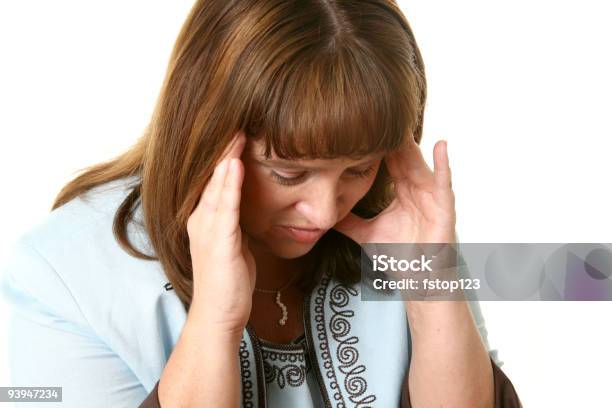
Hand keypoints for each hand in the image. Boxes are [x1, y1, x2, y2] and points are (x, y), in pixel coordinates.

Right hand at [186, 131, 255, 334]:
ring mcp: (208, 230)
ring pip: (217, 186)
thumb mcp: (233, 243)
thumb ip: (235, 221)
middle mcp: (201, 220)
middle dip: (225, 149)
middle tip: (236, 120)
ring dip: (226, 158)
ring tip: (236, 133)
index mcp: (205, 219)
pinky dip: (228, 184)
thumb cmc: (228, 280)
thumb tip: (246, 205)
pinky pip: (225, 207)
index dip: (225, 157)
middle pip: (213, 178)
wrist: (220, 312)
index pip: (216, 181)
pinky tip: (234, 165)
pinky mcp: (218, 242)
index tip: (237, 133)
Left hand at [334, 137, 457, 299]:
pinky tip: (441, 144)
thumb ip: (346, 222)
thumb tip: (321, 215)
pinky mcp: (445, 206)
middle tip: (377, 113)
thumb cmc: (399, 255)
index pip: (387, 160)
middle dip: (391, 137)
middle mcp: (417, 187)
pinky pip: (444, 181)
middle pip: (402, 156)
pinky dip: (444, 163)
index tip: (359, 126)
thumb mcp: (365, 234)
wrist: (419, 279)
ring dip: (411, 144)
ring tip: (400, 123)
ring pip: (419, 163)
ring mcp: (431, 195)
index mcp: (401, 189)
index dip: (375, 145)